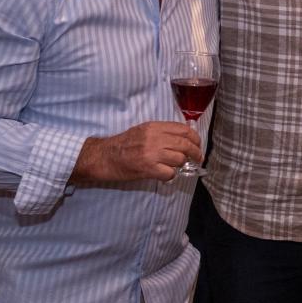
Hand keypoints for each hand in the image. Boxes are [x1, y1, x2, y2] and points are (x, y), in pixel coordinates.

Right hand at [72, 121, 201, 182]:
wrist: (103, 156)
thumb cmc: (123, 144)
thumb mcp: (143, 130)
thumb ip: (162, 132)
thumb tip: (183, 138)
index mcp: (154, 127)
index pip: (183, 130)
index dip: (195, 138)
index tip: (197, 144)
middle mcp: (154, 138)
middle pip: (185, 145)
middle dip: (196, 153)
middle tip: (198, 158)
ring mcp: (151, 154)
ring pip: (179, 159)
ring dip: (181, 164)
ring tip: (176, 166)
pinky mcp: (148, 168)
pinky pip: (169, 173)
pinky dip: (170, 175)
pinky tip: (164, 174)